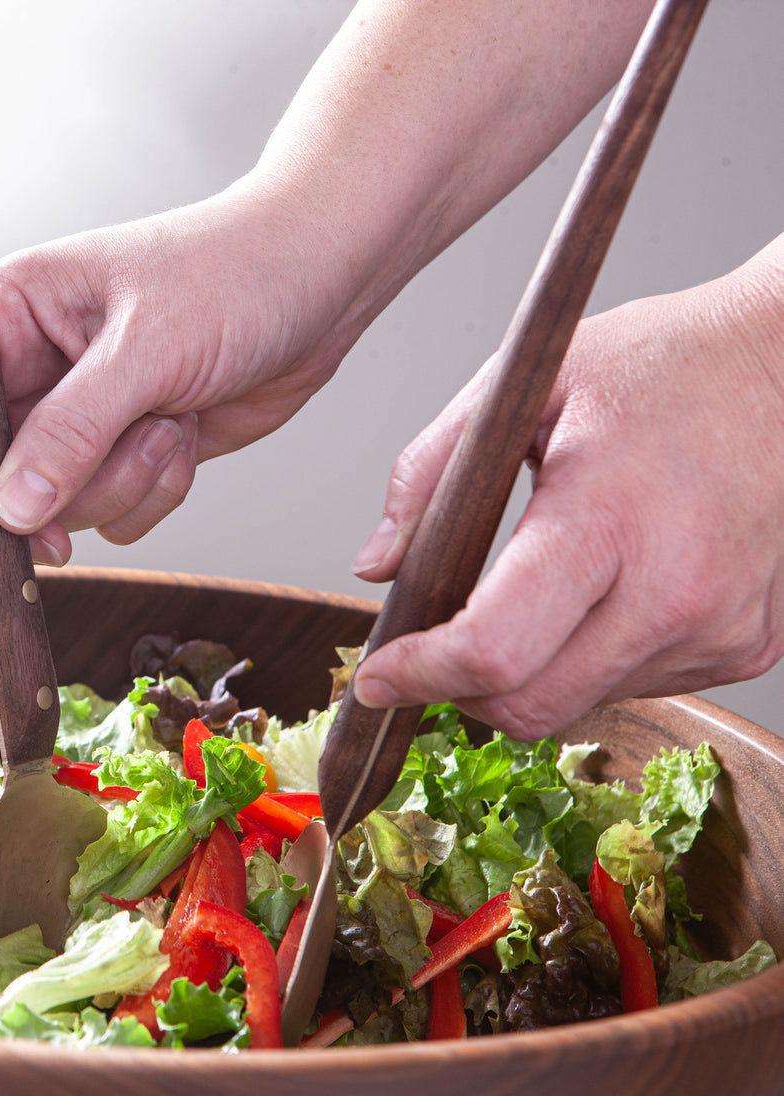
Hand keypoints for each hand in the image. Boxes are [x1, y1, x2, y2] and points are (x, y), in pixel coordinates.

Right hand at [0, 0, 650, 570]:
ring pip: (61, 507)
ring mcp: (85, 419)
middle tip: (111, 469)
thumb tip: (8, 509)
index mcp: (9, 315)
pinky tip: (187, 437)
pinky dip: (155, 491)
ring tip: (170, 424)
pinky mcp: (129, 453)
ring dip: (122, 483)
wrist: (321, 286)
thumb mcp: (148, 348)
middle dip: (58, 490)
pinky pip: (115, 513)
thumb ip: (73, 430)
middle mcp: (36, 371)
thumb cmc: (234, 278)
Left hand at [350, 236, 783, 737]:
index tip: (378, 677)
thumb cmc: (659, 365)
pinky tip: (593, 596)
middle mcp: (674, 589)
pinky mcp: (744, 646)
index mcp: (607, 515)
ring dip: (525, 674)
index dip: (421, 675)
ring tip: (523, 598)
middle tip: (429, 651)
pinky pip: (630, 685)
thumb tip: (377, 566)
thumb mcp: (522, 384)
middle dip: (459, 690)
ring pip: (577, 704)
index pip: (496, 646)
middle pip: (530, 705)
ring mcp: (717, 627)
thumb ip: (430, 473)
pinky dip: (585, 662)